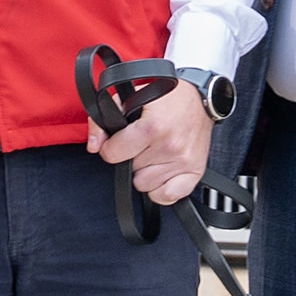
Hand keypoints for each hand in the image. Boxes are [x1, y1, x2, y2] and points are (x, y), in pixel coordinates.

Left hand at [86, 78, 211, 202]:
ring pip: (144, 185)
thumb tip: (94, 146)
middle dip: (132, 158)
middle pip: (130, 171)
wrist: (201, 100)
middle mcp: (168, 146)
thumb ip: (103, 121)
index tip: (118, 142)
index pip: (113, 154)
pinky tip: (163, 171)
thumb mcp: (129, 98)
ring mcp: (183, 161)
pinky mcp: (194, 172)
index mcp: (152, 127)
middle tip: (143, 143)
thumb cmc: (167, 99)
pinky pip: (166, 196)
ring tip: (154, 154)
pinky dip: (161, 189)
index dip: (110, 148)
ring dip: (146, 172)